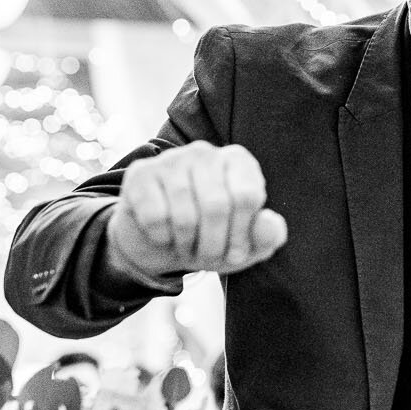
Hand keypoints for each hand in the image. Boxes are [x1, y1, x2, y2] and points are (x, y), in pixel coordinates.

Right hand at [107, 142, 287, 277]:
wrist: (161, 243)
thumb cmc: (212, 239)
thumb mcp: (245, 245)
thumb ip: (267, 236)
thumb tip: (269, 224)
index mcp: (237, 161)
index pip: (247, 196)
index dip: (242, 235)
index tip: (236, 252)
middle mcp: (205, 152)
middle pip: (216, 206)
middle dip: (213, 245)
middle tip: (208, 258)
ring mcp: (171, 159)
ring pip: (184, 215)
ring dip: (187, 245)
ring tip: (187, 245)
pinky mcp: (141, 174)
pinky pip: (155, 217)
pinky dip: (161, 238)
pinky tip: (162, 234)